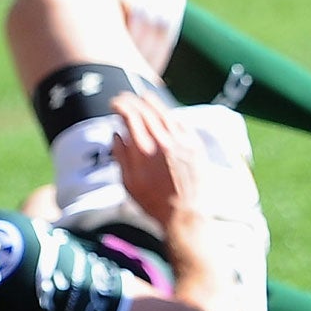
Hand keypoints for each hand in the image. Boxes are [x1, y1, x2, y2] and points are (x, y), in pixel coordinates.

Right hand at [109, 92, 210, 230]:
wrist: (185, 214)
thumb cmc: (153, 202)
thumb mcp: (128, 183)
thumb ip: (121, 156)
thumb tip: (117, 134)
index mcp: (144, 151)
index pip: (131, 117)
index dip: (121, 106)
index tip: (114, 104)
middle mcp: (164, 142)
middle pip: (147, 112)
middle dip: (133, 101)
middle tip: (124, 98)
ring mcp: (183, 142)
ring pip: (166, 114)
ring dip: (153, 103)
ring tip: (144, 97)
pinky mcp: (196, 146)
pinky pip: (182, 123)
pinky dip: (171, 115)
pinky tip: (165, 112)